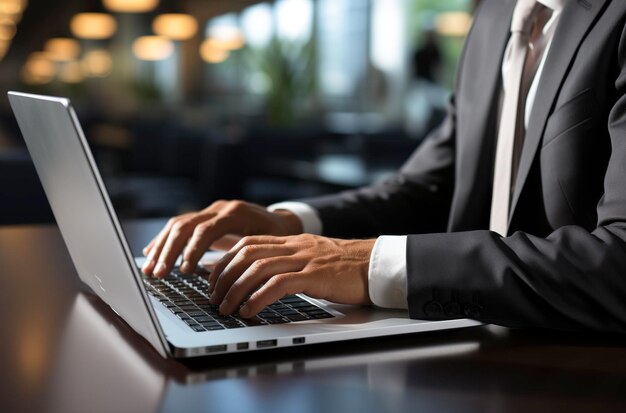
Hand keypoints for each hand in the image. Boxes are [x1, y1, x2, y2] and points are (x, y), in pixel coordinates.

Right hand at [142, 200, 302, 277]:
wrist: (284, 220)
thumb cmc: (280, 236)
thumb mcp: (270, 246)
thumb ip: (248, 257)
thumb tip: (227, 280)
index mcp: (236, 213)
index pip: (206, 229)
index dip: (193, 250)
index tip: (184, 271)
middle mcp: (220, 208)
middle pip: (186, 225)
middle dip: (169, 251)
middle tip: (157, 273)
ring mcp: (211, 210)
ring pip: (178, 224)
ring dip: (161, 247)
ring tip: (149, 269)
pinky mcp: (205, 217)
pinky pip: (179, 226)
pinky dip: (164, 240)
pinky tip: (151, 254)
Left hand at [207, 234, 375, 317]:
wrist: (377, 264)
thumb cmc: (347, 267)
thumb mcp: (313, 258)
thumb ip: (290, 262)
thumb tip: (265, 280)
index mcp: (292, 240)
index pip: (248, 242)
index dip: (225, 260)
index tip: (213, 278)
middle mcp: (294, 246)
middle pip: (246, 253)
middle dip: (223, 275)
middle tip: (213, 297)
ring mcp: (304, 259)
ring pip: (258, 268)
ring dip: (235, 289)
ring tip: (225, 308)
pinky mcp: (315, 276)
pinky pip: (279, 284)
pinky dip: (258, 298)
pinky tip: (248, 310)